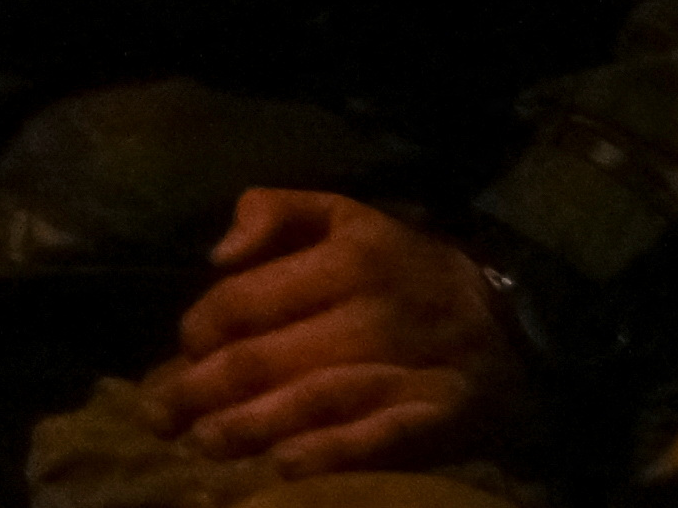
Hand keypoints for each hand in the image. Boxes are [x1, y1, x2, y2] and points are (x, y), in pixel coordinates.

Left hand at [141, 190, 530, 470]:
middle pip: (266, 359)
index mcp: (344, 259)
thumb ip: (274, 212)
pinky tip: (284, 466)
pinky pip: (375, 440)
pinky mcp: (437, 417)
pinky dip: (328, 454)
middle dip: (202, 390)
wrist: (518, 321)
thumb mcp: (344, 215)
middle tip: (158, 416)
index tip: (181, 351)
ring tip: (204, 444)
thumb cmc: (406, 267)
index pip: (247, 299)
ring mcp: (406, 370)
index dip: (200, 330)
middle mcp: (371, 314)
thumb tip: (217, 252)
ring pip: (310, 402)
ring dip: (249, 428)